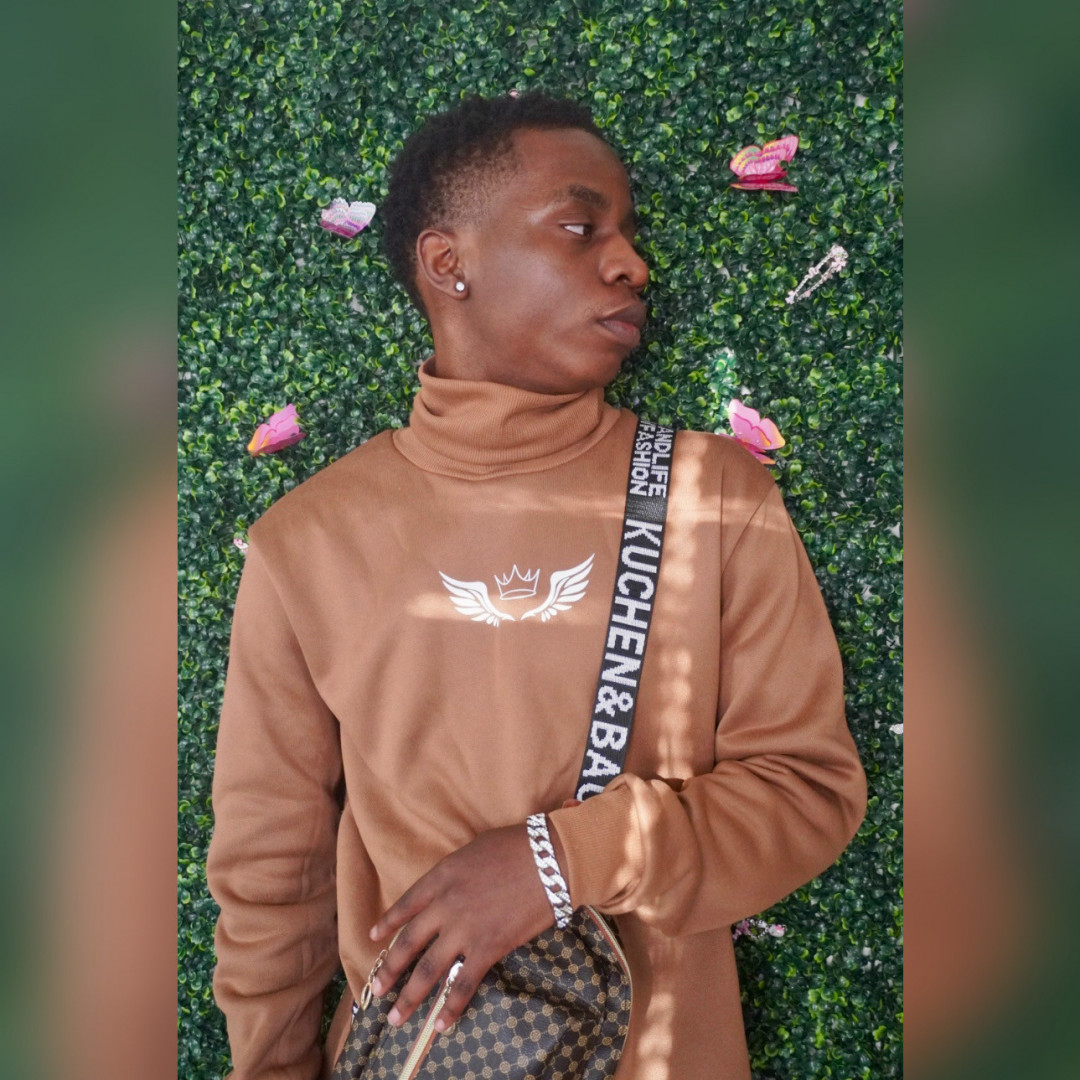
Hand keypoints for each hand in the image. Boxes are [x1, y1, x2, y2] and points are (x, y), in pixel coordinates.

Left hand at [367, 821, 567, 1031]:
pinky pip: (464, 984)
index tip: (373, 938)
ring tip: (395, 1018)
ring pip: (427, 970)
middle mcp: (444, 906)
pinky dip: (451, 1007)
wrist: (547, 859)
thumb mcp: (473, 851)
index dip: (387, 923)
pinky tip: (441, 1025)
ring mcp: (464, 930)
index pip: (405, 906)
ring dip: (409, 997)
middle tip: (377, 989)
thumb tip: (449, 888)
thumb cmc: (514, 846)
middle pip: (409, 944)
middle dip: (389, 970)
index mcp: (440, 878)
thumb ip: (454, 873)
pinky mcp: (488, 948)